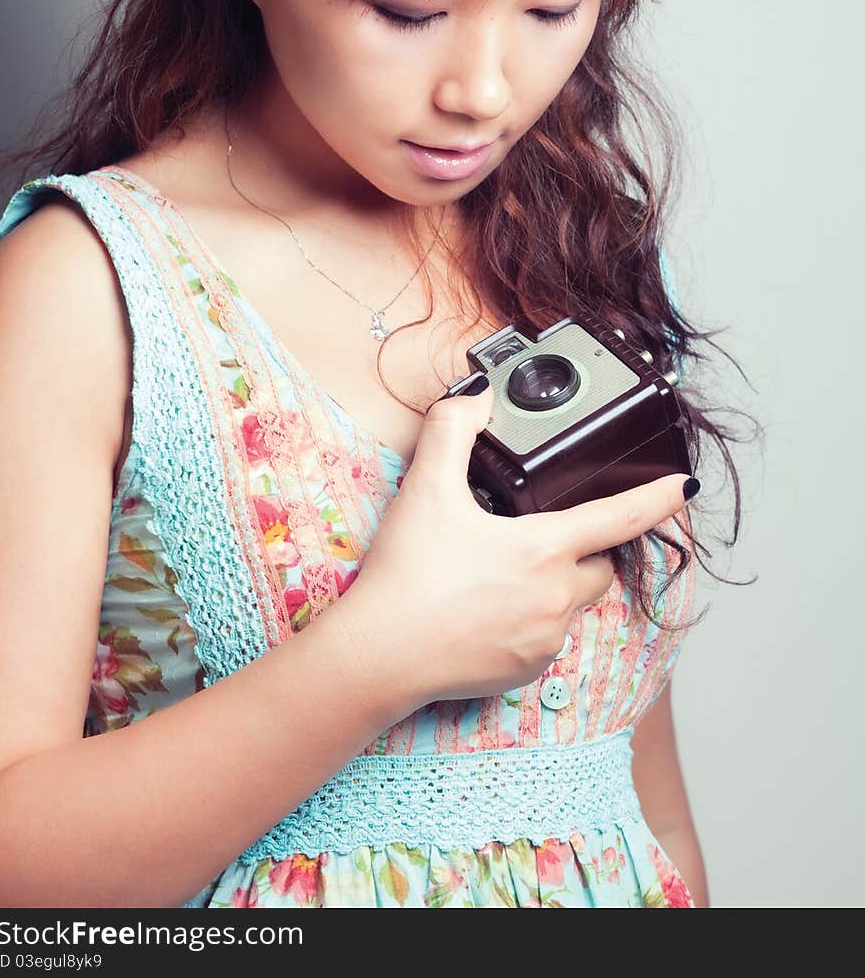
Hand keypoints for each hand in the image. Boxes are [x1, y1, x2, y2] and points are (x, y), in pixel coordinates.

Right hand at [337, 376, 692, 706]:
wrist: (380, 655)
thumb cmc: (407, 576)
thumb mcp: (427, 489)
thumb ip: (452, 430)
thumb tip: (476, 396)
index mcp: (544, 549)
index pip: (621, 517)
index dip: (660, 498)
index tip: (687, 485)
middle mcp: (556, 598)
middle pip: (600, 564)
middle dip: (585, 548)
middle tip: (541, 534)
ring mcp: (545, 639)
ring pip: (572, 603)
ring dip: (554, 585)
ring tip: (500, 574)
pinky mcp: (527, 670)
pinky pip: (547, 637)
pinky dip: (531, 620)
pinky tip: (489, 610)